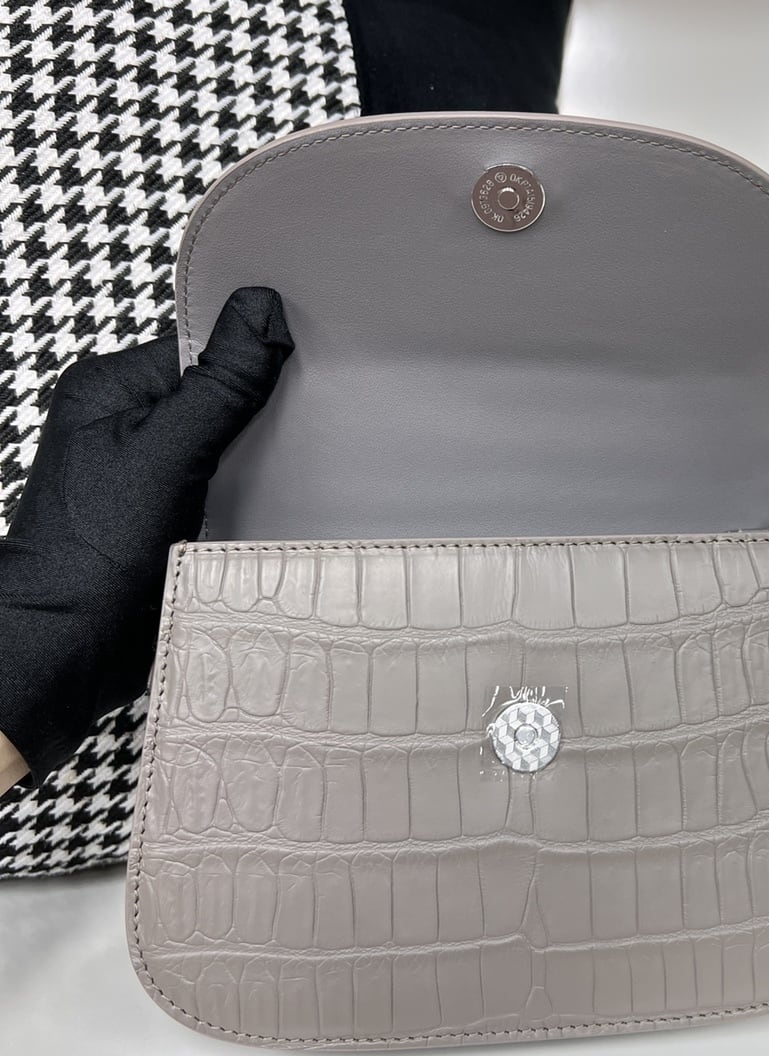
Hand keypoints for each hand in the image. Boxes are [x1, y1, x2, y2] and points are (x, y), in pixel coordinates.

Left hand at [0, 287, 293, 788]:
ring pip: (230, 441)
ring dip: (266, 455)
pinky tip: (284, 500)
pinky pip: (230, 483)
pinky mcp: (175, 512)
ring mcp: (154, 471)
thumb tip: (259, 310)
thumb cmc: (90, 551)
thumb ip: (217, 385)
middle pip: (220, 392)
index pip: (202, 346)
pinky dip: (258, 490)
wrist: (71, 646)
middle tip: (311, 420)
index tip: (304, 362)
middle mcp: (130, 424)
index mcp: (112, 389)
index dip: (254, 353)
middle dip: (265, 408)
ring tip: (302, 463)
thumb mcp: (165, 453)